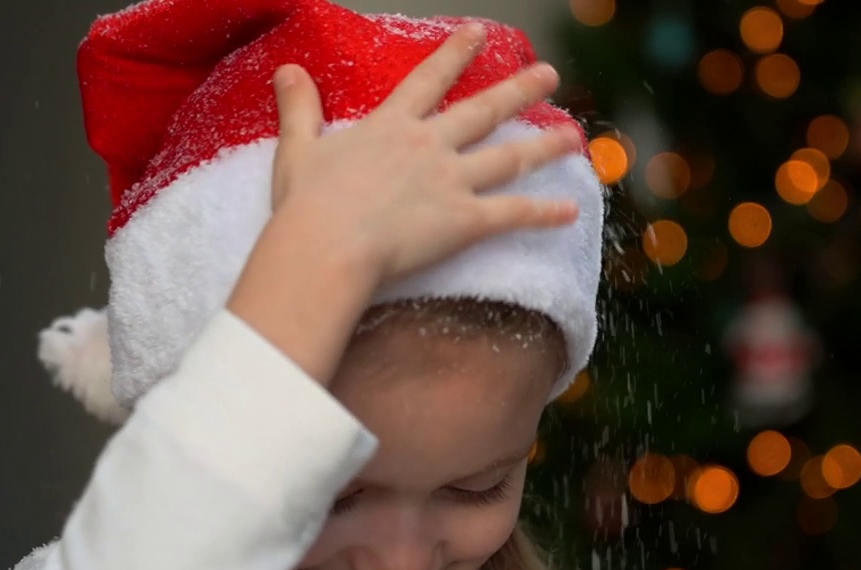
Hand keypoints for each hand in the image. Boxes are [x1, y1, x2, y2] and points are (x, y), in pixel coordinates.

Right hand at [266, 22, 582, 285]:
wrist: (327, 246)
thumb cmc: (307, 204)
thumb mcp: (298, 148)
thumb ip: (299, 108)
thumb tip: (286, 70)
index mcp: (392, 126)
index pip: (430, 80)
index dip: (455, 55)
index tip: (479, 33)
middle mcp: (429, 146)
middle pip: (483, 111)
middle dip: (518, 90)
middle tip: (549, 74)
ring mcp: (452, 181)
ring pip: (509, 158)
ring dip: (545, 146)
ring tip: (574, 136)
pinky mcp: (466, 221)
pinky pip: (513, 214)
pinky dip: (544, 213)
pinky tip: (571, 210)